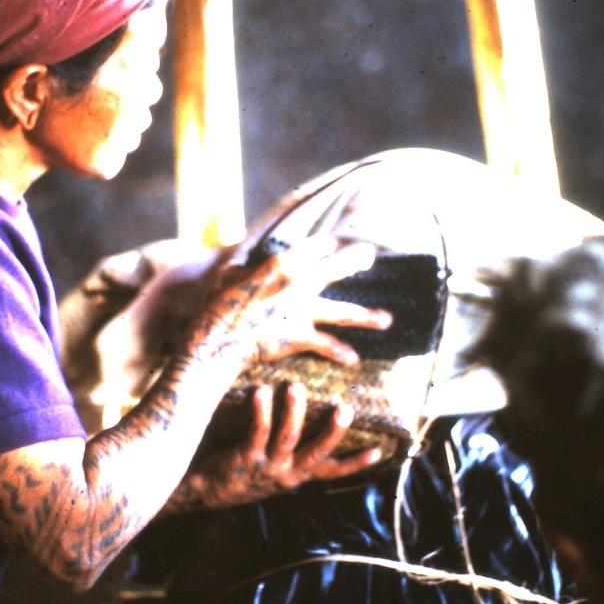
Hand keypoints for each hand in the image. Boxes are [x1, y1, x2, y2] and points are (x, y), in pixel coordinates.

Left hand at [169, 382, 383, 511]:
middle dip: (333, 431)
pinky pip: (256, 431)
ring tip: (296, 387)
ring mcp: (267, 467)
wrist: (209, 490)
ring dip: (294, 411)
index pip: (334, 472)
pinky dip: (261, 410)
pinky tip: (261, 391)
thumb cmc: (247, 469)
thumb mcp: (278, 465)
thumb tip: (319, 414)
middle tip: (345, 408)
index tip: (380, 450)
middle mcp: (288, 473)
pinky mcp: (246, 458)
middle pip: (317, 452)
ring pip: (287, 438)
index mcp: (300, 475)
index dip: (357, 463)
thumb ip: (297, 448)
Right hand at [186, 234, 391, 367]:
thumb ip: (243, 267)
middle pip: (335, 269)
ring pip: (344, 313)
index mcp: (280, 263)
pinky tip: (353, 358)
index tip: (332, 245)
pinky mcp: (300, 336)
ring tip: (387, 319)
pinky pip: (326, 345)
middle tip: (369, 254)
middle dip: (355, 260)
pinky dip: (340, 353)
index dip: (324, 245)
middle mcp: (298, 284)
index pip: (313, 246)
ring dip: (367, 316)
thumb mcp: (227, 276)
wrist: (218, 340)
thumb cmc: (216, 306)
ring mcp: (303, 311)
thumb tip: (243, 265)